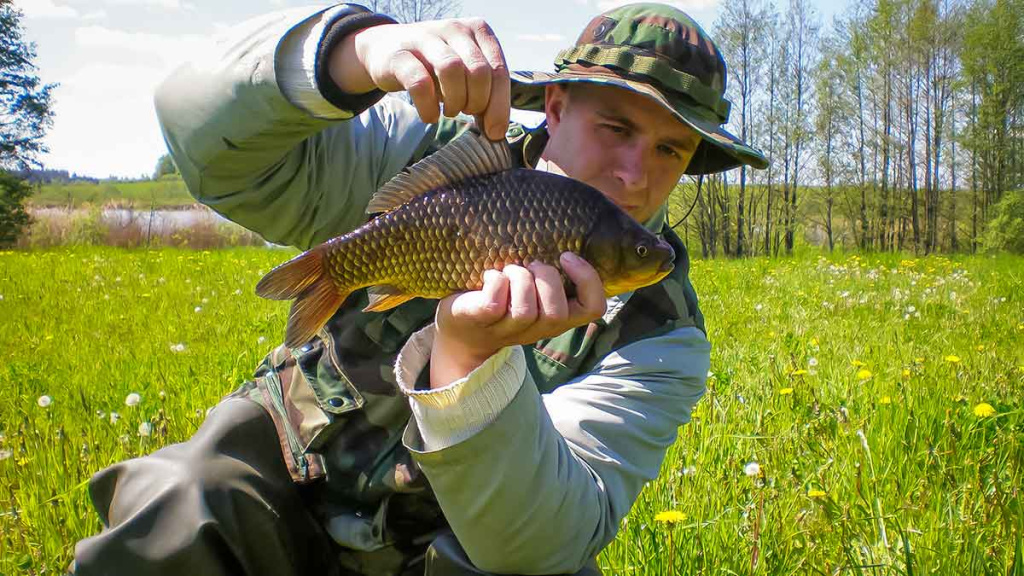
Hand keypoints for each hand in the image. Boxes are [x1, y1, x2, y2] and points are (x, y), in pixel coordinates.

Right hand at [330, 18, 510, 140]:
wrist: (387, 50)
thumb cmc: (435, 66)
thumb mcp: (465, 72)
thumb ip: (485, 93)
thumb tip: (497, 131)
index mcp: (478, 31)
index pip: (498, 71)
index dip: (499, 106)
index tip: (494, 132)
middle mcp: (454, 29)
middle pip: (478, 72)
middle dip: (477, 102)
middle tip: (467, 112)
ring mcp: (425, 38)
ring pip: (451, 70)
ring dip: (455, 101)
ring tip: (450, 112)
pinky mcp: (400, 55)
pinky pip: (419, 83)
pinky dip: (428, 107)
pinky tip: (430, 115)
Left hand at [430, 253, 607, 388]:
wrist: (463, 330)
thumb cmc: (505, 300)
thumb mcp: (535, 291)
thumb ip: (551, 275)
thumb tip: (566, 234)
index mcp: (558, 318)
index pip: (593, 308)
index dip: (588, 280)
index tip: (567, 256)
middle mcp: (537, 330)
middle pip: (557, 312)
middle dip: (546, 279)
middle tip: (532, 264)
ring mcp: (508, 330)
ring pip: (526, 311)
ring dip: (518, 279)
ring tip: (509, 270)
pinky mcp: (481, 321)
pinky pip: (494, 304)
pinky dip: (495, 281)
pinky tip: (491, 276)